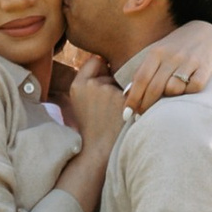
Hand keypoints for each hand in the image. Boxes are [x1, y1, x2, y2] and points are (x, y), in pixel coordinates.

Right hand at [60, 64, 125, 211]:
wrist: (100, 150)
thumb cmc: (93, 125)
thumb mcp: (80, 100)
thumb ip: (90, 79)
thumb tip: (105, 61)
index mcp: (77, 85)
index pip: (95, 61)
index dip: (101, 71)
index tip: (102, 86)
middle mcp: (91, 84)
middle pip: (110, 72)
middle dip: (111, 85)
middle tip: (106, 108)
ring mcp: (108, 91)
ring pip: (121, 82)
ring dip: (121, 93)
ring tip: (115, 114)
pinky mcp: (124, 99)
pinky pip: (133, 90)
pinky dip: (132, 101)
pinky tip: (125, 114)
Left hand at [119, 19, 211, 112]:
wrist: (205, 33)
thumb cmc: (175, 49)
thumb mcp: (157, 54)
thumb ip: (143, 72)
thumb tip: (127, 95)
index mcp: (156, 52)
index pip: (141, 79)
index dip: (133, 98)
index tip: (127, 113)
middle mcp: (172, 56)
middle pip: (155, 87)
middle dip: (146, 106)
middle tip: (142, 116)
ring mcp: (189, 61)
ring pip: (174, 89)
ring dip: (169, 98)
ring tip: (168, 99)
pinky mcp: (205, 67)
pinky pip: (194, 88)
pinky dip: (189, 93)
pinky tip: (186, 92)